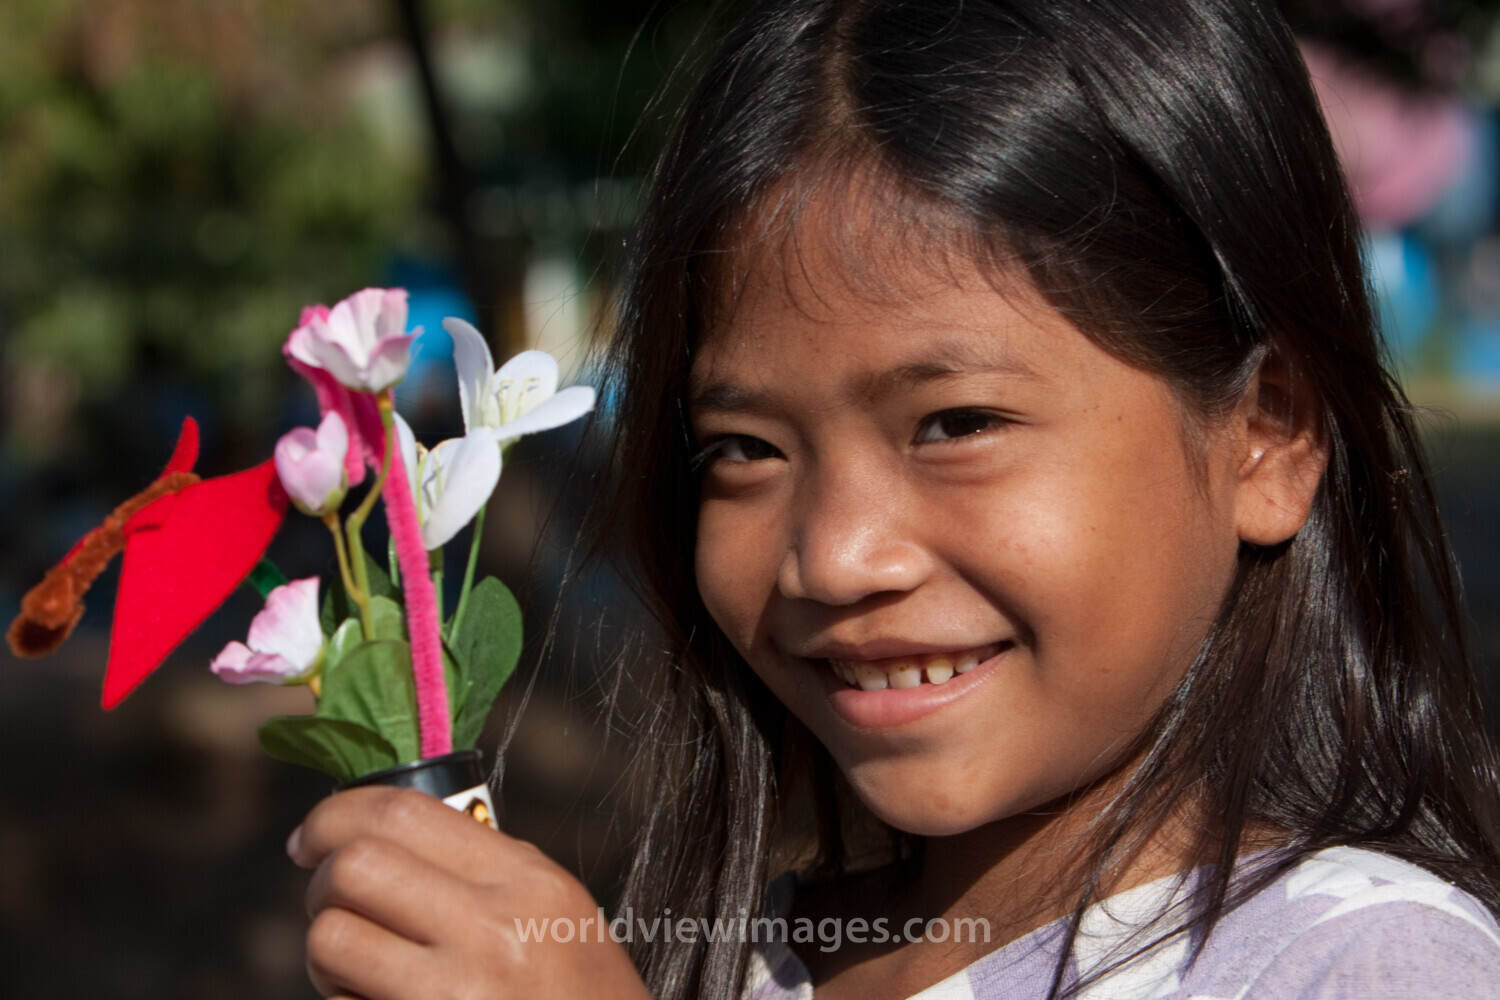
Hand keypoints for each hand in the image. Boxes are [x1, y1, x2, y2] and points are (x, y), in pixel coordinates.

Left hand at [288, 785, 651, 999]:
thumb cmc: (580, 996)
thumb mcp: (554, 909)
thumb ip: (483, 866)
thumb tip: (380, 828)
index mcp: (524, 880)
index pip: (401, 813)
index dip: (334, 815)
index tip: (309, 838)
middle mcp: (492, 930)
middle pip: (353, 867)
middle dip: (321, 884)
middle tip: (334, 905)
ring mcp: (455, 996)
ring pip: (331, 939)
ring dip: (327, 952)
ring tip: (356, 968)